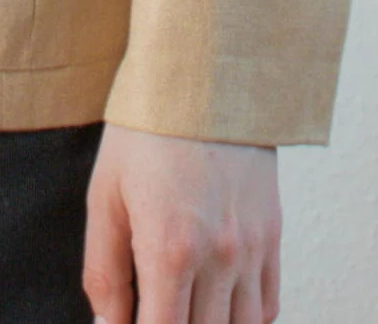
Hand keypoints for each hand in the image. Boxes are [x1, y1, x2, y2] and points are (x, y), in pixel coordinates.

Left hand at [83, 122, 280, 322]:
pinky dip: (244, 319)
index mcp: (169, 250)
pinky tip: (217, 307)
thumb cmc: (145, 132)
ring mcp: (252, 250)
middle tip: (151, 308)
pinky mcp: (273, 236)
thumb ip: (104, 271)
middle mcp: (218, 258)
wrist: (202, 77)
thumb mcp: (105, 196)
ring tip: (183, 309)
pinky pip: (267, 307)